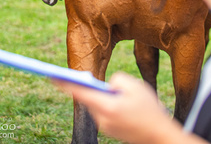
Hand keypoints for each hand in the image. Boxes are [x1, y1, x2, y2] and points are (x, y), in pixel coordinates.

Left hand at [55, 72, 173, 143]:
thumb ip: (117, 80)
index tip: (51, 75)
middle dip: (101, 88)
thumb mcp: (135, 86)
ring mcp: (105, 127)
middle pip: (91, 97)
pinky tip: (131, 108)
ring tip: (133, 101)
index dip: (65, 83)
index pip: (80, 92)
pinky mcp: (110, 130)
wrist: (159, 136)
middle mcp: (101, 119)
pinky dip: (113, 105)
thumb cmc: (149, 109)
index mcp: (106, 107)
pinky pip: (106, 111)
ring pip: (100, 103)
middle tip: (119, 89)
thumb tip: (107, 84)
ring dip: (109, 97)